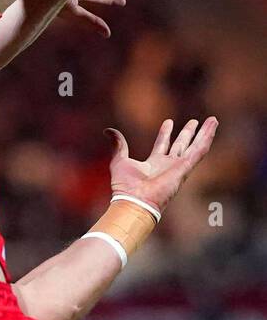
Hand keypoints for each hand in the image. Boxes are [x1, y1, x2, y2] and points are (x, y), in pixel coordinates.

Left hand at [104, 117, 219, 213]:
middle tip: (194, 121)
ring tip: (212, 120)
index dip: (165, 133)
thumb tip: (108, 131)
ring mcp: (179, 167)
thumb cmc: (125, 186)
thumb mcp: (119, 159)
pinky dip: (207, 138)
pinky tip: (212, 127)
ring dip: (204, 133)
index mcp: (154, 164)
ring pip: (195, 146)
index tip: (169, 122)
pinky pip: (199, 150)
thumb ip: (118, 144)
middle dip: (187, 133)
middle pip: (181, 145)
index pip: (162, 145)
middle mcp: (168, 165)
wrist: (134, 199)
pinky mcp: (185, 167)